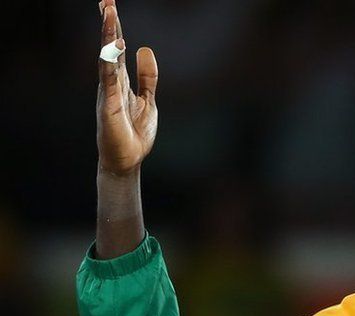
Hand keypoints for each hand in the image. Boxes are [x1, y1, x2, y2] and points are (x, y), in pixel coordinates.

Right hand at [96, 0, 157, 176]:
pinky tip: (112, 47)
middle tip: (106, 1)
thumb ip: (148, 76)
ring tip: (109, 14)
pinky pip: (110, 81)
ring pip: (107, 58)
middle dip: (108, 24)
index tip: (109, 5)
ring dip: (108, 36)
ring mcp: (109, 93)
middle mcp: (111, 83)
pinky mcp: (109, 106)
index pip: (116, 48)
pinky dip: (110, 64)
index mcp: (121, 80)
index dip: (114, 27)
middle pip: (109, 48)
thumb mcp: (148, 99)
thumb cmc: (135, 131)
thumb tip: (145, 49)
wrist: (128, 159)